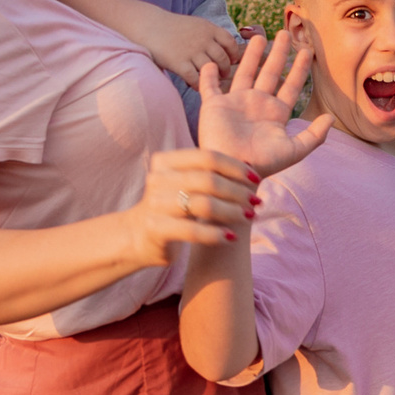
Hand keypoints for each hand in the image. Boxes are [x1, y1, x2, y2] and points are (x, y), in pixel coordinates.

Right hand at [127, 147, 258, 264]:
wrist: (138, 237)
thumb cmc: (172, 208)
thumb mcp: (186, 185)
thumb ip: (209, 174)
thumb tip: (248, 165)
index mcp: (165, 162)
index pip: (207, 157)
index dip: (235, 167)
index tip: (256, 179)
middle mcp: (158, 179)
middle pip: (208, 180)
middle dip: (237, 191)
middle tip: (256, 202)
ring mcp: (155, 204)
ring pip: (203, 205)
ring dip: (232, 211)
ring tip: (249, 217)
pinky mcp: (156, 229)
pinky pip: (193, 231)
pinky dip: (216, 234)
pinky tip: (231, 237)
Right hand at [138, 8, 241, 87]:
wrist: (149, 26)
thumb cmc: (174, 28)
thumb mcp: (196, 24)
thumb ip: (211, 35)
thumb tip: (225, 49)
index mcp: (208, 28)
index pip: (230, 43)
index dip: (233, 54)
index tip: (231, 61)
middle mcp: (202, 39)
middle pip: (223, 59)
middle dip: (225, 69)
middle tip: (222, 75)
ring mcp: (191, 51)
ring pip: (211, 69)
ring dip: (213, 77)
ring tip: (209, 80)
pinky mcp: (179, 63)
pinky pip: (195, 78)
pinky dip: (197, 83)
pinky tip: (195, 84)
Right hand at [197, 27, 333, 181]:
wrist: (233, 170)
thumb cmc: (263, 163)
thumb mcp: (294, 151)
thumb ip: (314, 136)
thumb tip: (332, 118)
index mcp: (275, 113)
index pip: (291, 85)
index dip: (300, 68)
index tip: (307, 51)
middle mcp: (256, 104)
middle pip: (269, 72)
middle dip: (278, 53)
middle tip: (284, 33)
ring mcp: (234, 103)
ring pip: (244, 72)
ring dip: (250, 55)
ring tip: (257, 37)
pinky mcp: (213, 106)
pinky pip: (210, 86)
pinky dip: (209, 74)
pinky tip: (211, 62)